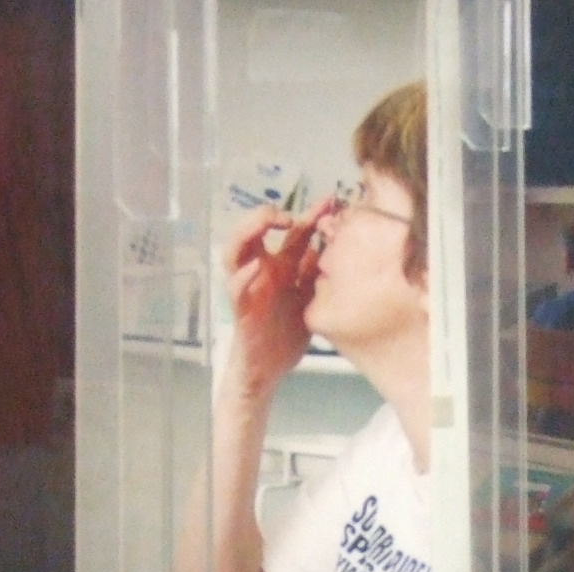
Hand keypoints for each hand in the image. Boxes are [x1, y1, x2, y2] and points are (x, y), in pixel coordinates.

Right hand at [224, 201, 331, 390]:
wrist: (270, 369)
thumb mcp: (311, 300)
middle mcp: (262, 272)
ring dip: (250, 230)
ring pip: (236, 250)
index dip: (311, 215)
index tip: (331, 201)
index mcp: (281, 268)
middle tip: (294, 212)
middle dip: (273, 215)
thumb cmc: (286, 335)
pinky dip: (242, 276)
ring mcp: (249, 288)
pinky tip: (254, 267)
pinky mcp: (241, 310)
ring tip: (271, 223)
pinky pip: (235, 289)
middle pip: (258, 231)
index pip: (294, 234)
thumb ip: (319, 276)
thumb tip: (338, 252)